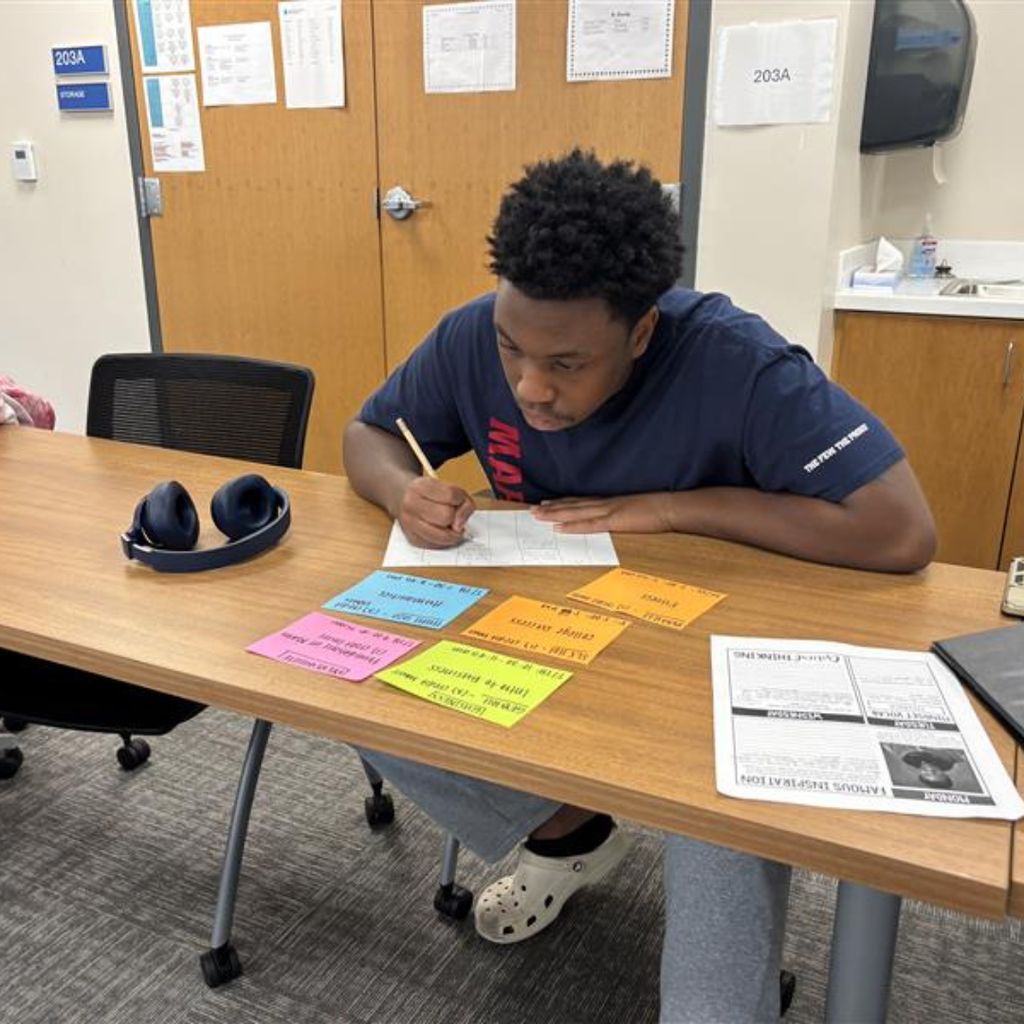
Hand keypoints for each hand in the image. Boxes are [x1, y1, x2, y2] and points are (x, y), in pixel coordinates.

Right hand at [398, 476, 475, 547]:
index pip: (451, 495)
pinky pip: (437, 545)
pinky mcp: (412, 539)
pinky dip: (443, 540)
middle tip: (452, 515)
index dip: (460, 500)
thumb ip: (464, 503)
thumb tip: (460, 525)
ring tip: (449, 526)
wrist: (405, 499)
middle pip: (446, 516)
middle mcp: (411, 504)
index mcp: (421, 486)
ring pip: (442, 535)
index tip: (457, 501)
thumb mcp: (449, 488)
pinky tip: (440, 531)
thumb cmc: (431, 495)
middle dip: (454, 517)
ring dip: (451, 532)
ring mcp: (409, 523)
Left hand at [532, 493, 677, 533]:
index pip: (582, 502)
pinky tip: (558, 527)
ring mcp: (608, 511)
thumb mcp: (637, 511)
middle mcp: (606, 503)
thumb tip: (618, 520)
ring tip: (537, 515)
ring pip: (575, 512)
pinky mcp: (614, 521)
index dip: (563, 503)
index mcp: (611, 502)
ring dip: (555, 514)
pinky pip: (588, 525)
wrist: (672, 507)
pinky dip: (572, 526)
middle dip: (552, 508)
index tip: (547, 503)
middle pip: (573, 505)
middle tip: (533, 509)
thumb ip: (625, 514)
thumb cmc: (659, 509)